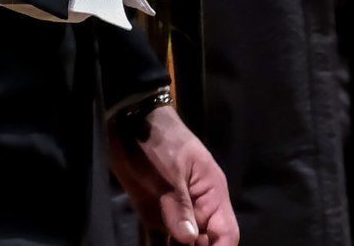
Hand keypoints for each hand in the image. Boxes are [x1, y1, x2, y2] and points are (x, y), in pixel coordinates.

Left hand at [108, 105, 237, 244]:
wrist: (127, 120)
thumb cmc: (157, 140)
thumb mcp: (170, 171)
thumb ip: (179, 205)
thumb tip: (188, 239)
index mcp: (210, 194)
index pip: (225, 233)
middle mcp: (197, 207)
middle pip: (204, 243)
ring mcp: (175, 211)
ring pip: (182, 244)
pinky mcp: (153, 212)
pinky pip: (158, 239)